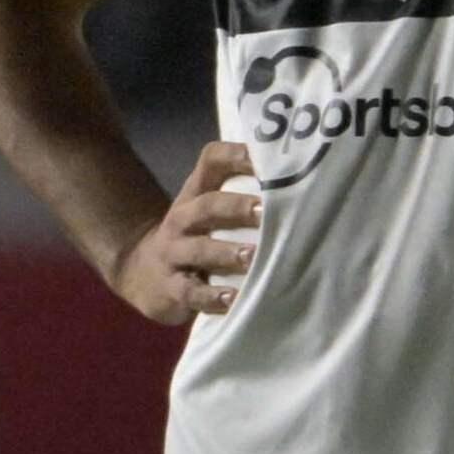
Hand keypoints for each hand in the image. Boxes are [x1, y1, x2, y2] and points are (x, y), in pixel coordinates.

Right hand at [109, 140, 257, 324]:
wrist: (144, 273)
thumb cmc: (199, 237)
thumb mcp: (212, 212)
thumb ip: (247, 195)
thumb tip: (309, 185)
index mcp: (197, 194)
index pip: (212, 162)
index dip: (235, 155)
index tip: (264, 157)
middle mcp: (183, 219)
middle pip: (205, 205)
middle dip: (235, 207)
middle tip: (265, 211)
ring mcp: (174, 253)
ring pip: (198, 249)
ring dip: (227, 252)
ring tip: (253, 256)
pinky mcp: (173, 289)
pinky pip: (191, 292)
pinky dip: (212, 297)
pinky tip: (234, 298)